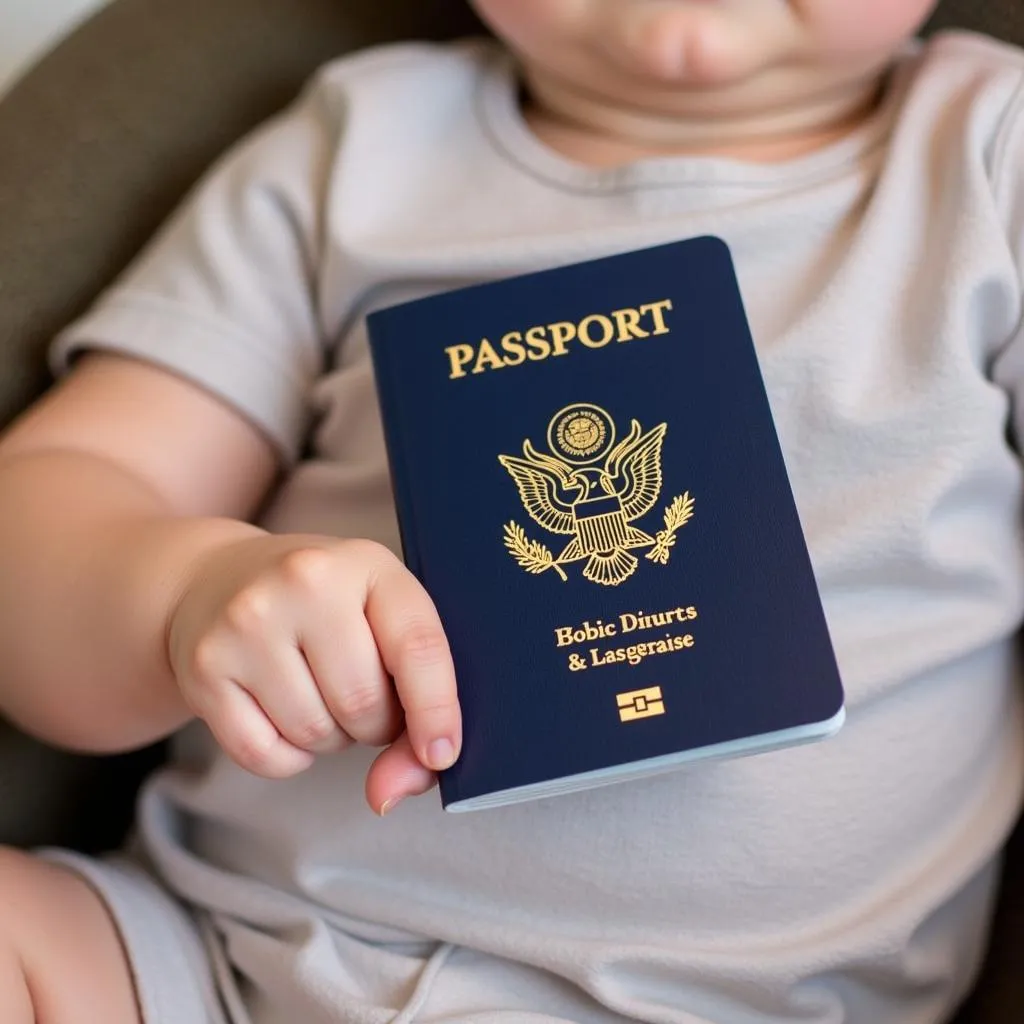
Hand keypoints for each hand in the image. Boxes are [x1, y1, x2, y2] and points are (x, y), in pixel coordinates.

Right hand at [167, 534, 460, 813]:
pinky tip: (283, 713)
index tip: (442, 752)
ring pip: (314, 733)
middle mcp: (304, 582)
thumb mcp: (380, 621)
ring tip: (319, 694)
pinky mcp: (205, 668)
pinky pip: (263, 755)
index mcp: (367, 564)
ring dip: (331, 738)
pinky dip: (286, 756)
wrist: (217, 581)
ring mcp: (247, 622)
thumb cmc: (322, 608)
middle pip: (363, 702)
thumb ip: (413, 707)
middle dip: (376, 723)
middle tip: (363, 699)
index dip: (436, 710)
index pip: (417, 647)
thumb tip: (389, 794)